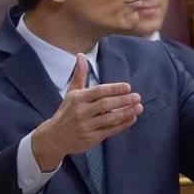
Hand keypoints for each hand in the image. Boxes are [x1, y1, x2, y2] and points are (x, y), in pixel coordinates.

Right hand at [30, 54, 142, 171]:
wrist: (54, 138)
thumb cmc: (66, 112)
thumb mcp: (71, 92)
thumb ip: (80, 74)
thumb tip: (81, 55)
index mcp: (78, 98)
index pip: (98, 91)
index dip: (114, 89)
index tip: (128, 87)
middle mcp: (81, 112)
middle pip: (106, 104)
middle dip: (123, 100)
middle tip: (137, 96)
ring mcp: (86, 126)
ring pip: (109, 118)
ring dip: (126, 112)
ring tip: (139, 107)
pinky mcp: (91, 138)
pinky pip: (110, 130)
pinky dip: (122, 125)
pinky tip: (132, 119)